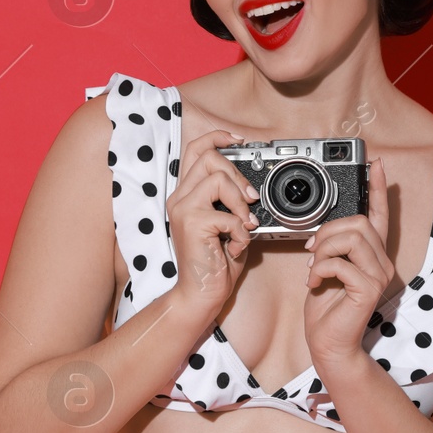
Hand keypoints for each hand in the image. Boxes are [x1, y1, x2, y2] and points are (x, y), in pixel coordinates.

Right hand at [165, 128, 260, 318]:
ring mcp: (183, 209)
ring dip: (241, 202)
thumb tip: (252, 191)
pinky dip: (241, 230)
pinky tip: (237, 246)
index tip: (239, 140)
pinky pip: (227, 214)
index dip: (217, 138)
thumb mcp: (228, 227)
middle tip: (251, 199)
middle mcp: (180, 198)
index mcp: (186, 196)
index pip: (195, 151)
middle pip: (208, 157)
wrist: (201, 295)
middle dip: (237, 173)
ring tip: (245, 224)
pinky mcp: (192, 223)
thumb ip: (233, 205)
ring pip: (217, 178)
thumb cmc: (214, 265)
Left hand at [302, 157, 393, 374]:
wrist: (329, 343)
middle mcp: (382, 262)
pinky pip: (341, 263)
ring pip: (351, 238)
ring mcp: (379, 276)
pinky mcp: (369, 289)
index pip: (379, 214)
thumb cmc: (326, 308)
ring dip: (323, 250)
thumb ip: (333, 247)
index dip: (378, 188)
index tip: (377, 164)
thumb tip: (324, 231)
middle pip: (358, 222)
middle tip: (312, 252)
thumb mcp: (327, 268)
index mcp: (372, 254)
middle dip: (327, 231)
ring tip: (314, 269)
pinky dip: (321, 269)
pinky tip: (316, 282)